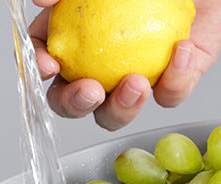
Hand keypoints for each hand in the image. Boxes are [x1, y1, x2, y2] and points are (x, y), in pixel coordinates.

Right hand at [29, 0, 220, 130]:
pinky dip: (176, 80)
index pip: (45, 57)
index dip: (38, 68)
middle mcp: (103, 61)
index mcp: (77, 32)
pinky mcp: (175, 81)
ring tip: (138, 82)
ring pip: (118, 113)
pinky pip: (170, 95)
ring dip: (122, 108)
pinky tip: (182, 52)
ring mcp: (137, 74)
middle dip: (75, 104)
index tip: (48, 65)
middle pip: (74, 101)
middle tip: (91, 90)